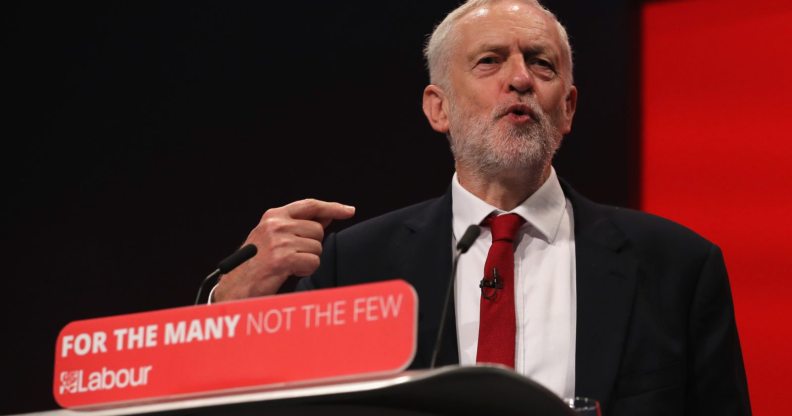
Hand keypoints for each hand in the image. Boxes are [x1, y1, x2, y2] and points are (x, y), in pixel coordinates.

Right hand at [213, 199, 354, 301]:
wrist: (235, 287)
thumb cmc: (255, 264)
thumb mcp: (273, 238)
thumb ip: (299, 225)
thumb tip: (327, 216)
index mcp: (273, 216)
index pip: (310, 205)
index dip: (332, 207)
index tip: (349, 210)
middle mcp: (276, 224)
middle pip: (318, 230)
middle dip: (312, 246)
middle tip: (293, 257)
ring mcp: (279, 241)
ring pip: (317, 248)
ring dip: (308, 260)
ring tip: (287, 266)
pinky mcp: (283, 258)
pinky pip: (313, 263)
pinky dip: (305, 271)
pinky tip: (288, 273)